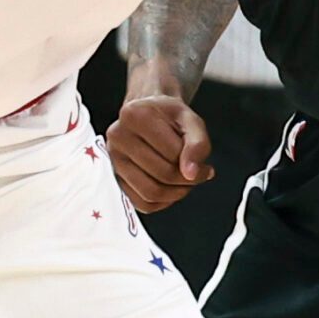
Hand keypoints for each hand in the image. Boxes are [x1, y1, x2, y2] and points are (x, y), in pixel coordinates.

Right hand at [107, 94, 212, 212]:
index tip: (205, 166)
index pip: (172, 153)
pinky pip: (141, 203)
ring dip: (176, 193)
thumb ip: (197, 143)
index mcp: (134, 114)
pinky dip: (162, 203)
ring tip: (185, 182)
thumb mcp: (190, 120)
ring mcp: (113, 159)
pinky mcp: (115, 178)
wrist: (147, 114)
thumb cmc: (169, 116)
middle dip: (186, 180)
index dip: (196, 165)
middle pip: (161, 174)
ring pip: (150, 192)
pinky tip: (171, 189)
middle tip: (198, 176)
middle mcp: (117, 136)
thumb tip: (191, 174)